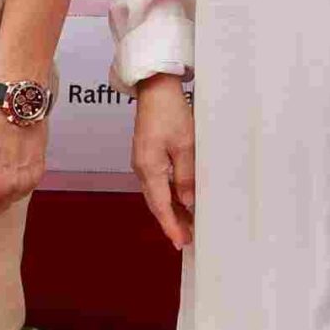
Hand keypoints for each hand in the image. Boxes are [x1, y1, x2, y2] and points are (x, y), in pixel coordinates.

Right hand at [131, 76, 195, 249]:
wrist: (156, 88)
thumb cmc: (171, 111)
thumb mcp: (186, 145)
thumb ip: (186, 176)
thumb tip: (188, 202)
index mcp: (149, 167)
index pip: (161, 205)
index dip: (171, 225)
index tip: (180, 242)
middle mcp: (142, 168)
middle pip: (156, 203)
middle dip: (171, 221)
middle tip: (187, 239)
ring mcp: (143, 161)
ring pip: (156, 193)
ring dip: (170, 209)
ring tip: (188, 223)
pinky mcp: (147, 154)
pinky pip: (157, 182)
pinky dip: (168, 194)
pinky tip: (180, 199)